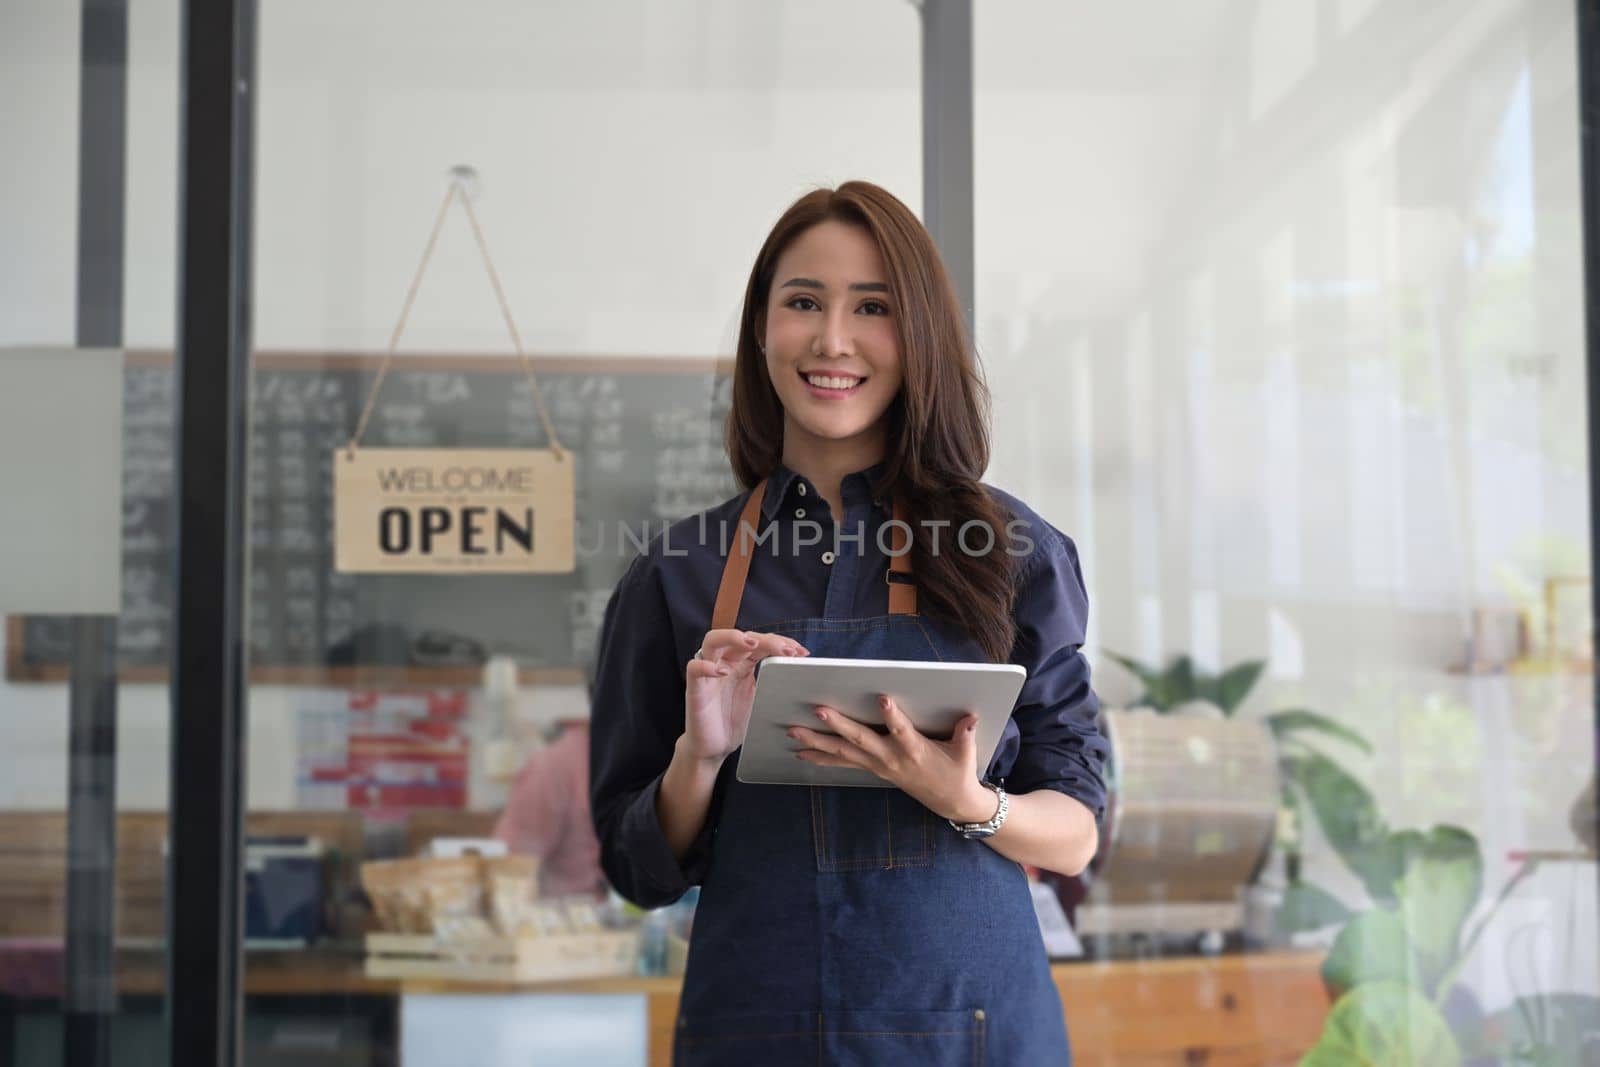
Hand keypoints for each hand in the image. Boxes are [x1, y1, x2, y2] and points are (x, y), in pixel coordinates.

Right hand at [682, 629, 807, 764]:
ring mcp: (708, 674)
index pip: (760, 642)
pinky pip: (694, 667)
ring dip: (733, 637)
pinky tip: (722, 671)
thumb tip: (801, 676)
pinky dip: (707, 666)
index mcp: (742, 665)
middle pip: (741, 637)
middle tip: (786, 650)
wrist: (713, 749)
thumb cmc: (734, 723)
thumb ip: (773, 683)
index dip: (781, 642)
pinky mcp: (695, 688)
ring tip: (752, 643)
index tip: (801, 652)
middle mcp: (725, 663)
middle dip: (766, 639)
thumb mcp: (760, 699)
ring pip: (712, 641)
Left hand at [788, 695, 996, 823]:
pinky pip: (843, 762)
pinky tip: (802, 751)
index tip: (883, 699)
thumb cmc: (958, 772)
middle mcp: (892, 758)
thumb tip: (970, 717)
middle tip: (818, 711)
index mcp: (916, 751)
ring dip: (818, 742)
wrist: (951, 802)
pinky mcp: (873, 769)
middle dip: (838, 725)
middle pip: (861, 740)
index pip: (903, 731)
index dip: (893, 717)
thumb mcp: (966, 754)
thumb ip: (965, 735)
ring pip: (844, 752)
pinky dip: (821, 757)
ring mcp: (879, 765)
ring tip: (794, 732)